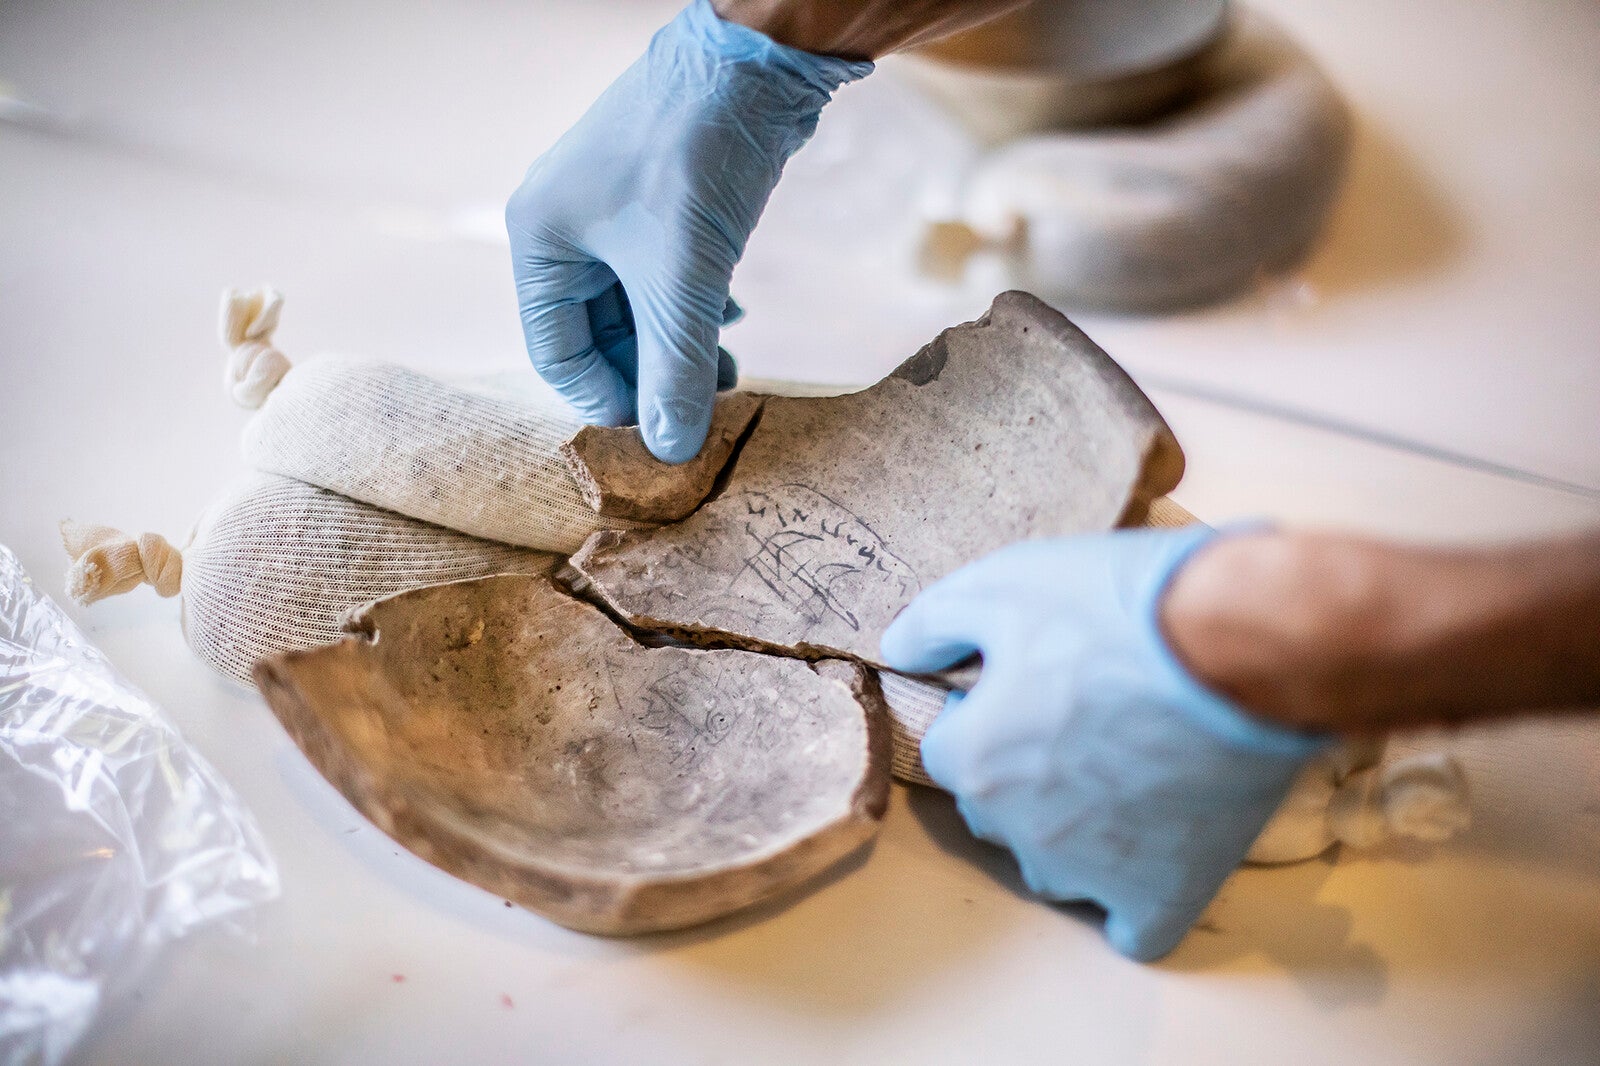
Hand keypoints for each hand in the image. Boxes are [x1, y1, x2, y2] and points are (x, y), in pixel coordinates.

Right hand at [506, 0, 869, 462]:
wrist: (751, 61)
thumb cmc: (697, 156)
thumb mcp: (685, 278)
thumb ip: (678, 369)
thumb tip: (671, 449)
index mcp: (540, 241)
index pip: (556, 356)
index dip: (611, 400)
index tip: (667, 427)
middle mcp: (563, 228)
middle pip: (598, 336)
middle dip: (654, 371)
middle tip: (711, 397)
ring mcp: (609, 213)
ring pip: (635, 308)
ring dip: (680, 343)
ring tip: (731, 361)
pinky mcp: (654, 203)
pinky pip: (661, 276)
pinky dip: (693, 305)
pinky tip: (730, 312)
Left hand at [880, 526, 1325, 960]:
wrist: (1243, 644)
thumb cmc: (1119, 608)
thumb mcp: (1003, 582)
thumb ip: (936, 622)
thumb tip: (899, 650)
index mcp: (974, 757)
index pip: (953, 746)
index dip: (993, 708)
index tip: (1040, 677)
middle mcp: (1018, 827)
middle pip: (997, 809)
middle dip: (1024, 769)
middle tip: (1089, 714)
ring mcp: (1091, 870)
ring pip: (1053, 868)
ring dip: (1070, 832)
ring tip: (1127, 767)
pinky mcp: (1164, 894)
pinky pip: (1130, 930)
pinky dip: (1131, 902)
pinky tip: (1149, 854)